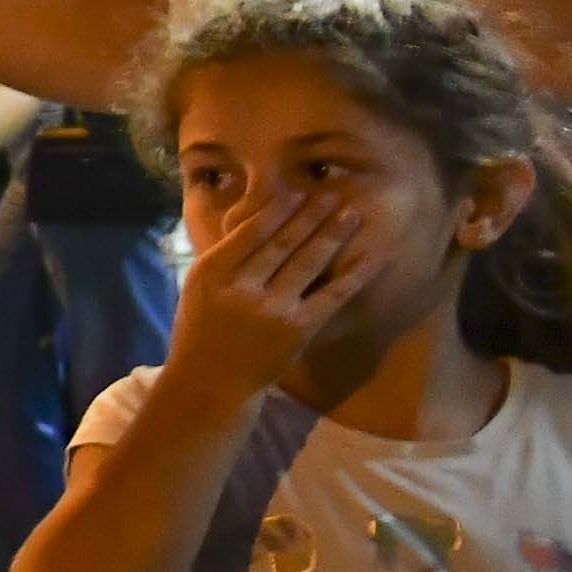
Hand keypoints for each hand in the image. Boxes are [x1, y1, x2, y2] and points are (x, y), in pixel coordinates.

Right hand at [163, 182, 379, 409]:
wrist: (211, 381)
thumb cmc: (202, 328)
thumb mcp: (199, 287)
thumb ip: (225, 255)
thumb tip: (260, 218)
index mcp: (212, 273)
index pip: (250, 233)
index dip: (277, 210)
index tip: (297, 190)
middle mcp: (242, 289)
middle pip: (283, 243)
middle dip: (310, 215)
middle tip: (332, 194)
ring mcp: (273, 310)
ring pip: (308, 263)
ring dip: (333, 235)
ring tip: (351, 214)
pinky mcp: (299, 330)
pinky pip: (333, 295)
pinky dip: (355, 275)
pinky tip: (373, 257)